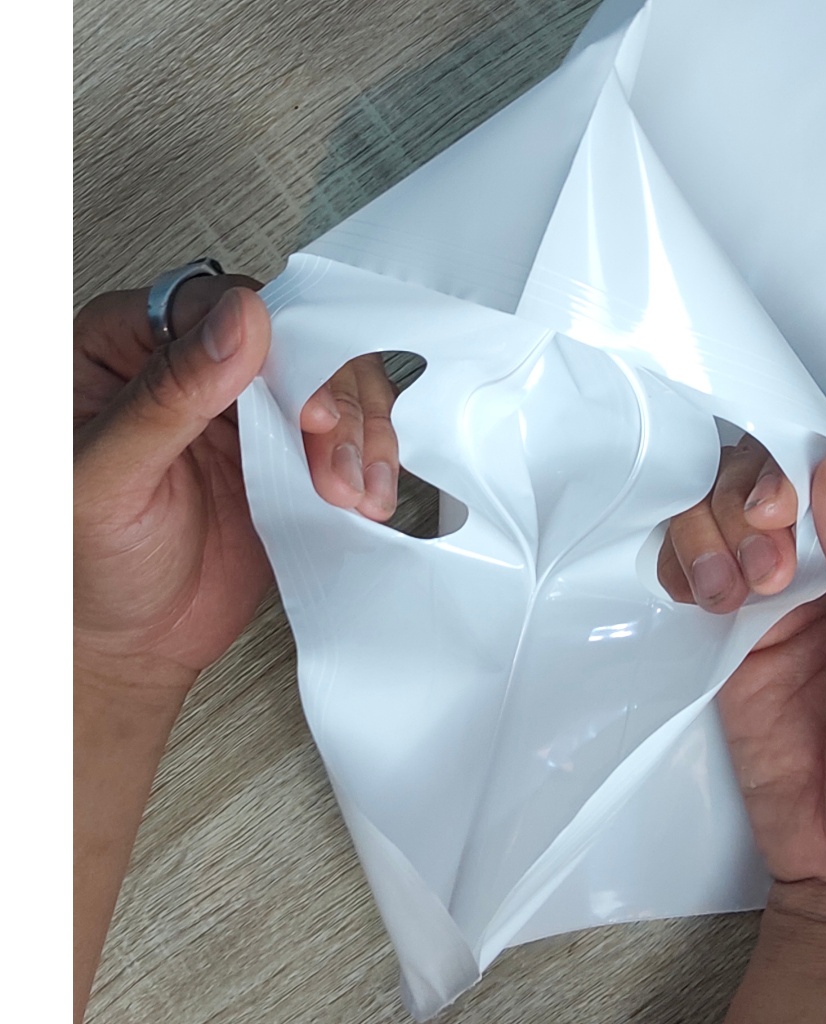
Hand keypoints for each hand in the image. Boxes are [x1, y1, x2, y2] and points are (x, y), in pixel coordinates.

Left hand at [74, 277, 400, 687]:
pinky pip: (347, 434)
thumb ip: (167, 397)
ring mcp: (249, 413)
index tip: (303, 405)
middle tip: (330, 454)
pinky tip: (366, 495)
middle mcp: (195, 369)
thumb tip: (237, 321)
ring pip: (331, 382)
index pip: (214, 306)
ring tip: (350, 490)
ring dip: (359, 433)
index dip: (274, 343)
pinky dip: (371, 461)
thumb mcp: (109, 479)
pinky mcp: (289, 455)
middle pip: (292, 339)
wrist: (132, 642)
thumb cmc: (90, 565)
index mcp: (127, 351)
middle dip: (329, 399)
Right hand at [659, 415, 825, 893]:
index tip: (792, 495)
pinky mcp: (736, 621)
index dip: (821, 456)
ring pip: (730, 503)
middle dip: (757, 493)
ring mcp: (790, 586)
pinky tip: (708, 601)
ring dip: (716, 529)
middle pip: (784, 467)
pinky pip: (694, 558)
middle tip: (762, 547)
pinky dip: (684, 561)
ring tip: (737, 589)